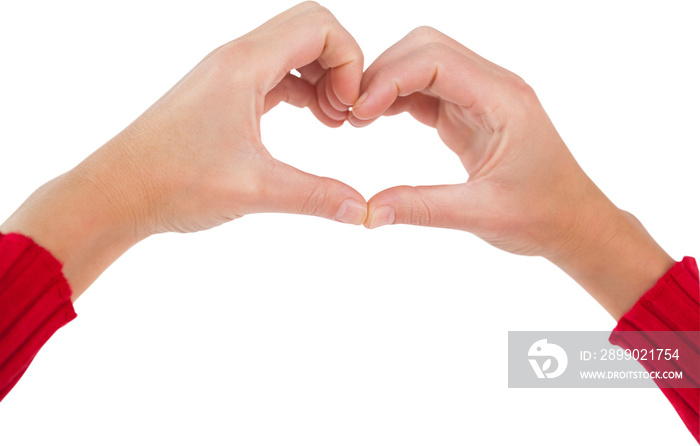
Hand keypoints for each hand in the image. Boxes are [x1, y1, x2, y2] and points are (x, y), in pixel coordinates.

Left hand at [0, 2, 366, 297]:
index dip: (350, 61)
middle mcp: (236, 58)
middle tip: (346, 112)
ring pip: (292, 49)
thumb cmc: (172, 183)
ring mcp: (228, 74)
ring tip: (333, 121)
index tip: (349, 110)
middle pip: (309, 28)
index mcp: (243, 66)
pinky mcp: (224, 93)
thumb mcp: (254, 190)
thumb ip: (316, 196)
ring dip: (323, 76)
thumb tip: (362, 209)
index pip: (318, 26)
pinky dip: (302, 88)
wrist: (117, 192)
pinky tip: (311, 120)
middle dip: (341, 63)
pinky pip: (276, 72)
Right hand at [349, 27, 673, 318]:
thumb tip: (368, 211)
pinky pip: (426, 90)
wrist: (573, 222)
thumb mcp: (482, 215)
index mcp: (504, 100)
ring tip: (358, 118)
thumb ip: (422, 208)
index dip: (390, 78)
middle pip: (426, 48)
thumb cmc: (543, 215)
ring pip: (423, 64)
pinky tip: (376, 119)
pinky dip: (397, 99)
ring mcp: (480, 98)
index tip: (359, 112)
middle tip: (352, 113)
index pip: (436, 61)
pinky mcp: (469, 113)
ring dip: (387, 83)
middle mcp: (493, 88)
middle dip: (383, 73)